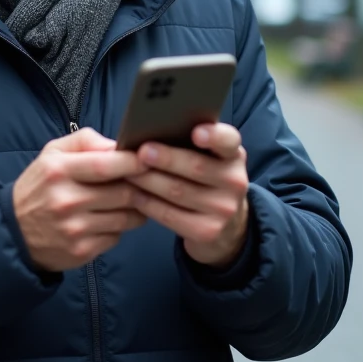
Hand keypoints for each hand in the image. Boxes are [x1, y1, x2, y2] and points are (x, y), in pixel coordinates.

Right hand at [13, 128, 148, 272]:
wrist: (14, 231)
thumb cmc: (41, 185)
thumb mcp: (52, 153)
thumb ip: (85, 141)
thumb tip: (118, 145)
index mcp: (58, 171)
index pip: (106, 165)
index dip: (133, 162)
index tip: (149, 158)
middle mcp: (66, 201)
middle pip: (123, 192)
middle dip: (140, 186)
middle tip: (146, 181)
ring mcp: (74, 229)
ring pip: (126, 216)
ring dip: (135, 208)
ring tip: (130, 199)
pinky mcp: (82, 251)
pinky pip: (117, 236)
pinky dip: (120, 227)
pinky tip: (110, 219)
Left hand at [129, 122, 249, 267]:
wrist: (226, 224)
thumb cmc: (205, 178)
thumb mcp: (209, 157)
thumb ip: (189, 142)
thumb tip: (150, 130)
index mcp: (233, 155)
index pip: (228, 140)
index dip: (214, 136)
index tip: (196, 133)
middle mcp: (234, 181)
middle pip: (196, 167)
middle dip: (166, 159)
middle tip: (141, 152)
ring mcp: (223, 209)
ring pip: (178, 191)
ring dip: (148, 180)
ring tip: (128, 172)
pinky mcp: (207, 231)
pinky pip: (170, 215)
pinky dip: (148, 203)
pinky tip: (133, 195)